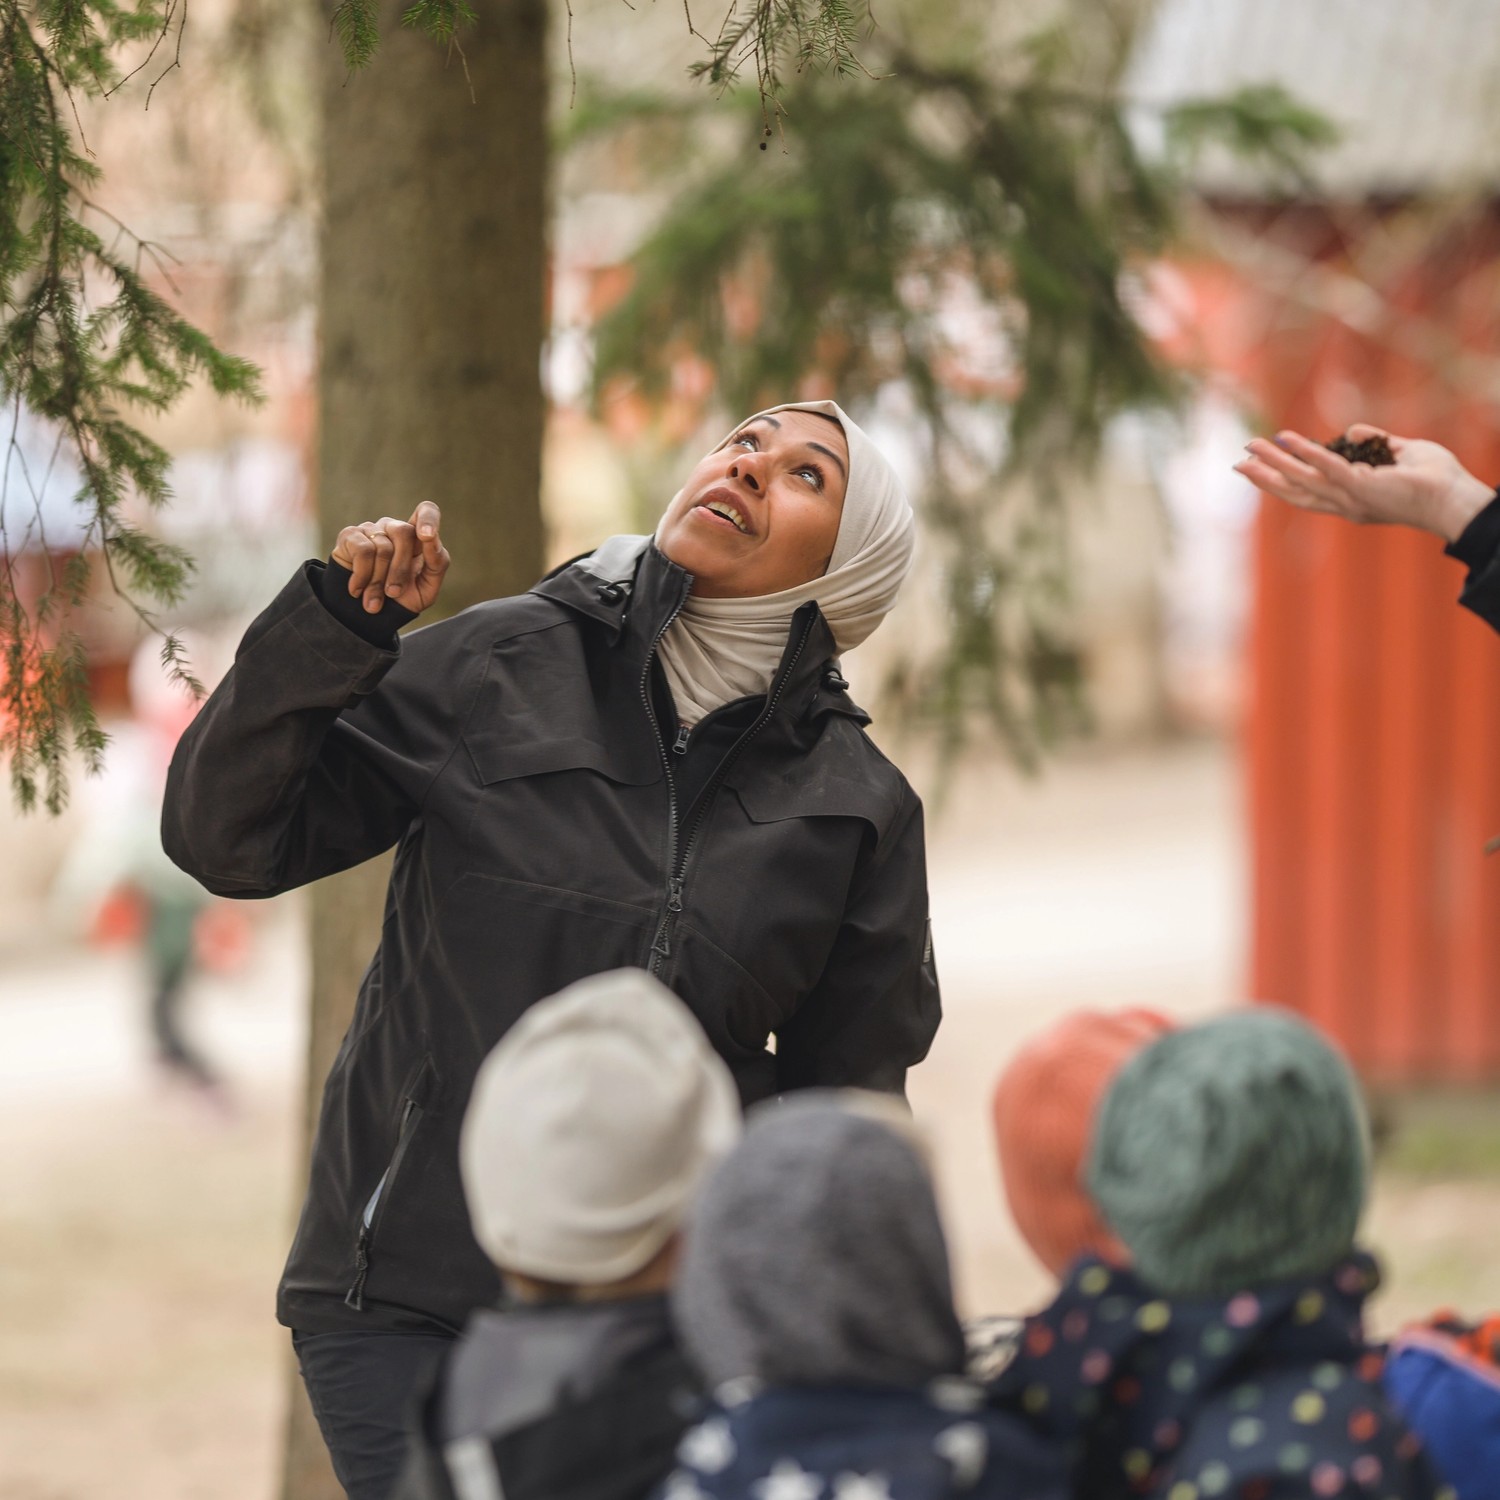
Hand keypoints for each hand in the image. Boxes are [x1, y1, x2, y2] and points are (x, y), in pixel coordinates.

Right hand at [331, 502, 450, 614]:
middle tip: (394, 593)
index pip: (427, 511)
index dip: (428, 519)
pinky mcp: (351, 535)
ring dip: (379, 581)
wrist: (368, 614)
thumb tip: (432, 540)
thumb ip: (437, 563)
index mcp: (417, 538)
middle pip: (404, 533)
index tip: (427, 536)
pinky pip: (363, 551)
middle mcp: (394, 528)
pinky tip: (358, 590)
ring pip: (382, 547)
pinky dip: (362, 576)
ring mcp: (372, 529)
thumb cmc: (401, 597)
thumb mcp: (427, 587)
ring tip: (375, 600)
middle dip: (400, 569)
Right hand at [1234, 424, 1493, 543]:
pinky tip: (1289, 439)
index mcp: (1350, 499)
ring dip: (1275, 463)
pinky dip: (1307, 453)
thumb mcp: (1397, 453)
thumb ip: (1373, 443)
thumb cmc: (1434, 480)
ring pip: (1303, 480)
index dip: (1280, 480)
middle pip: (1294, 490)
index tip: (1257, 467)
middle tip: (1239, 461)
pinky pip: (1328, 468)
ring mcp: (1351, 497)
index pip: (1307, 490)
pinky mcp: (1363, 487)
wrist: (1455, 498)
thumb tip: (1350, 431)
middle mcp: (1344, 503)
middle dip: (1265, 476)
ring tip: (1252, 446)